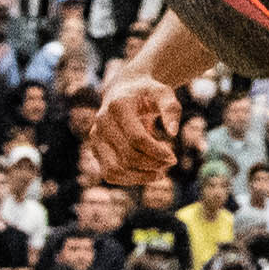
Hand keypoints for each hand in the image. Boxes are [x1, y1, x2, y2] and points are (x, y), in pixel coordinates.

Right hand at [85, 60, 178, 187]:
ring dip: (140, 176)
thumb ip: (170, 109)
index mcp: (118, 106)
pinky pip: (109, 173)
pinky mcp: (95, 148)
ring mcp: (95, 137)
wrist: (123, 90)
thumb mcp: (163, 93)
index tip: (173, 158)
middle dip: (153, 164)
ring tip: (159, 173)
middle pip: (128, 156)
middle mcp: (102, 122)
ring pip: (115, 170)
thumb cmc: (147, 93)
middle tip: (170, 162)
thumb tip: (173, 133)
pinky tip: (147, 174)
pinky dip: (129, 179)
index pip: (137, 138)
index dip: (157, 152)